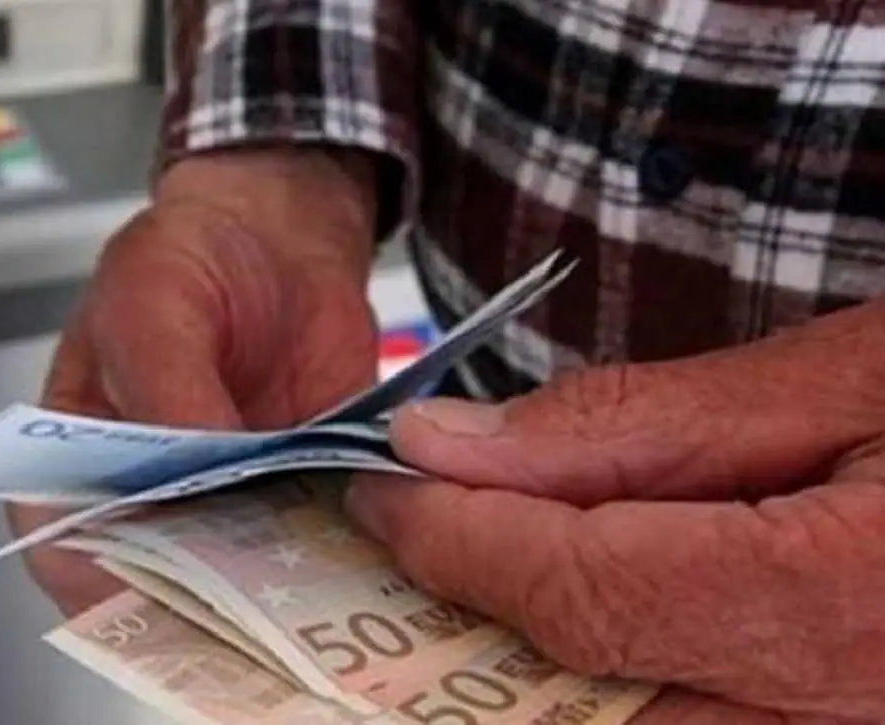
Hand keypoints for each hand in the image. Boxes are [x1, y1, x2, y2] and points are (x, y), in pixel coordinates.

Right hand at [10, 147, 382, 616]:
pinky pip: (313, 549)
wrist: (278, 238)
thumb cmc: (182, 262)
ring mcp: (224, 511)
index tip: (161, 590)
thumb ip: (165, 386)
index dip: (103, 585)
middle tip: (252, 599)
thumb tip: (197, 464)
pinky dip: (337, 557)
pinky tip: (363, 550)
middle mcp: (145, 502)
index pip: (66, 551)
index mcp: (74, 462)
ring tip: (313, 587)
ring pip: (241, 584)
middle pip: (158, 584)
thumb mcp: (151, 303)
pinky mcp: (295, 504)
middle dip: (204, 599)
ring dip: (278, 592)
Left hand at [345, 300, 884, 723]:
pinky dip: (604, 684)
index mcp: (844, 606)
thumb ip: (641, 427)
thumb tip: (454, 447)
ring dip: (522, 663)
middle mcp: (839, 715)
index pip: (577, 592)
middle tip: (400, 542)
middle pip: (585, 697)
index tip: (381, 486)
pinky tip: (567, 621)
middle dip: (469, 621)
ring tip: (468, 574)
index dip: (454, 538)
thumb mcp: (847, 375)